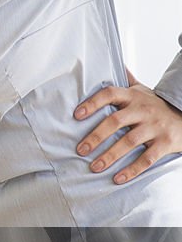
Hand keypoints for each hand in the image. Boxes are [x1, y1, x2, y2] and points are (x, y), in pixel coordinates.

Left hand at [74, 68, 181, 183]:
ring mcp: (155, 127)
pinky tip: (117, 179)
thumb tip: (111, 61)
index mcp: (134, 96)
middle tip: (80, 150)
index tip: (76, 115)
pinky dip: (131, 170)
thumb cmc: (157, 105)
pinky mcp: (166, 144)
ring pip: (129, 142)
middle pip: (116, 121)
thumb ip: (126, 80)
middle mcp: (143, 110)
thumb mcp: (143, 90)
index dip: (92, 103)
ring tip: (94, 167)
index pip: (110, 93)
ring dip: (110, 156)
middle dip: (96, 136)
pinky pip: (146, 159)